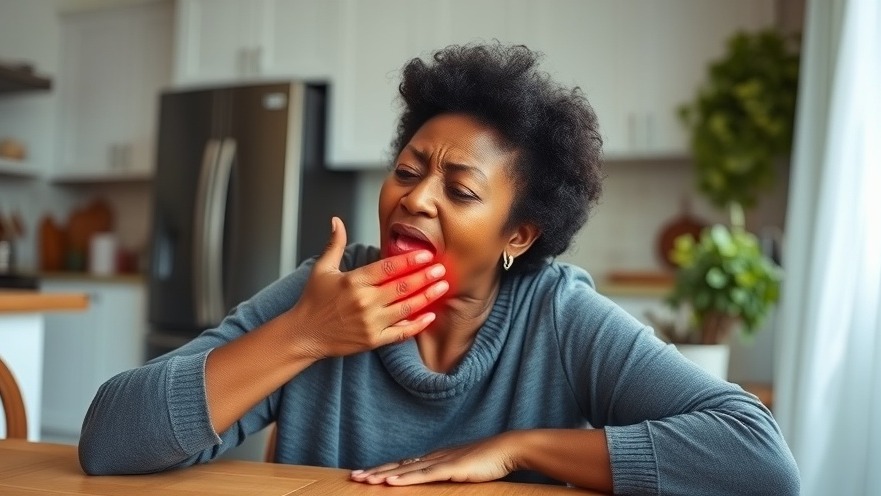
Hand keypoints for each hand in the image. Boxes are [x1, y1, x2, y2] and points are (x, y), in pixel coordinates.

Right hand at [291, 217, 448, 358]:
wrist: (304, 335)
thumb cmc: (313, 301)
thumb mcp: (322, 269)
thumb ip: (334, 244)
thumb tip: (336, 220)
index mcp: (353, 282)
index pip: (388, 268)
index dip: (409, 261)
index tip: (426, 255)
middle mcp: (364, 302)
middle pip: (402, 287)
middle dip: (425, 277)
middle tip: (441, 269)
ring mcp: (370, 323)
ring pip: (406, 308)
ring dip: (427, 297)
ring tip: (442, 287)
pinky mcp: (372, 340)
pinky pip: (401, 333)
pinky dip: (417, 325)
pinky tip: (430, 316)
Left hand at [350, 433, 517, 485]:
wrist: (507, 448)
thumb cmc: (488, 460)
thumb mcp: (463, 469)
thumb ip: (449, 473)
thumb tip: (437, 479)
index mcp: (435, 457)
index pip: (403, 464)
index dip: (383, 469)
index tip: (365, 474)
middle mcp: (433, 457)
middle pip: (398, 465)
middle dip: (375, 472)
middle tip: (353, 477)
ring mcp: (440, 461)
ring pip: (405, 470)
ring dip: (383, 475)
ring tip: (364, 480)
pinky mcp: (450, 468)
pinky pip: (423, 475)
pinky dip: (405, 478)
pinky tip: (390, 482)